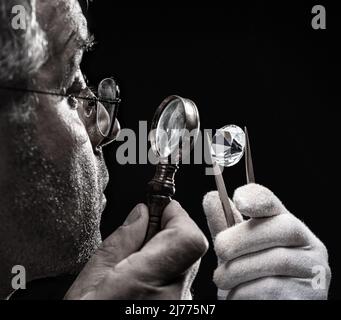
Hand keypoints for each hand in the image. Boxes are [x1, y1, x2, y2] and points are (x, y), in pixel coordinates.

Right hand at [65, 201, 207, 299]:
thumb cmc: (85, 316)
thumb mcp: (92, 279)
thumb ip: (122, 241)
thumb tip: (143, 213)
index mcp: (144, 284)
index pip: (188, 239)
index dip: (176, 216)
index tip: (158, 208)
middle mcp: (172, 299)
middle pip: (190, 247)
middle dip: (170, 229)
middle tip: (143, 231)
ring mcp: (180, 307)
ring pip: (187, 263)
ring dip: (167, 250)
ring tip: (136, 261)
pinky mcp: (180, 310)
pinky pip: (181, 280)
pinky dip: (166, 269)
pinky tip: (141, 278)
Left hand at [203, 183, 330, 299]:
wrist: (265, 308)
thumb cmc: (250, 277)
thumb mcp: (236, 250)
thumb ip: (224, 226)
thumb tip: (211, 197)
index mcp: (289, 228)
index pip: (277, 204)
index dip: (258, 198)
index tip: (238, 198)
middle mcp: (309, 246)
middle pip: (283, 228)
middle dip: (242, 238)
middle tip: (220, 250)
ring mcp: (313, 271)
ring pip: (277, 260)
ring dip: (238, 269)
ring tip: (222, 279)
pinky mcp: (310, 296)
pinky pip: (274, 288)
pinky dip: (246, 291)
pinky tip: (236, 294)